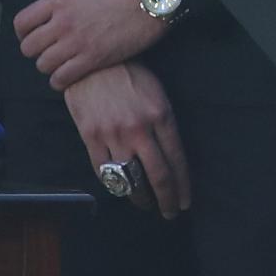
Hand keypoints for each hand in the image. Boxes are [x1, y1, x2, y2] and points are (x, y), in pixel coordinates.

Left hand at [16, 0, 167, 90]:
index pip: (22, 22)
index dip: (24, 31)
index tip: (32, 34)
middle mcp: (62, 22)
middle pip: (29, 47)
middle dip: (37, 50)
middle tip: (49, 49)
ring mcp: (77, 42)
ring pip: (43, 65)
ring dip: (50, 66)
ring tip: (60, 63)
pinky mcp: (93, 59)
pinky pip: (61, 79)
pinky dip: (60, 80)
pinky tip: (68, 76)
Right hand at [63, 62, 191, 218]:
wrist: (93, 63)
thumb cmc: (130, 75)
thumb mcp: (158, 94)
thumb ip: (164, 124)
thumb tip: (170, 155)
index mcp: (161, 116)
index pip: (176, 160)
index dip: (182, 185)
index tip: (185, 201)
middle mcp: (139, 129)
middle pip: (157, 175)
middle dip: (166, 199)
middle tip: (170, 212)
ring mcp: (113, 135)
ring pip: (129, 178)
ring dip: (140, 197)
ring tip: (146, 203)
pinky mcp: (91, 138)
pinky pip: (103, 171)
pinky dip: (114, 184)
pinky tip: (121, 189)